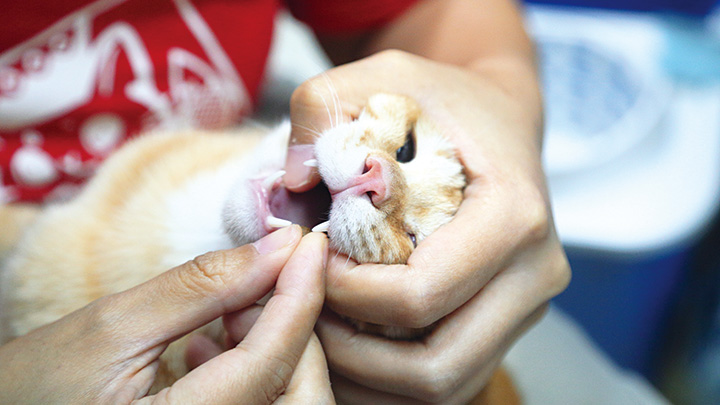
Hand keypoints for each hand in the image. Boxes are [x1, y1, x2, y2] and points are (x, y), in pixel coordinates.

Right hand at [0, 226, 334, 403]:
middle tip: (259, 281)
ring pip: (287, 397)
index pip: (271, 363)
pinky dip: (257, 367)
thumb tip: (279, 246)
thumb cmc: (35, 386)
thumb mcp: (112, 327)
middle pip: (297, 391)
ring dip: (276, 345)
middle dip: (291, 327)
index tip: (307, 244)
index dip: (299, 296)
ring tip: (228, 311)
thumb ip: (202, 287)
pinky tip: (215, 341)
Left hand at [284, 50, 570, 402]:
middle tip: (304, 314)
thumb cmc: (442, 101)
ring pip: (445, 387)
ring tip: (320, 334)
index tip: (310, 260)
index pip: (421, 295)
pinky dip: (390, 380)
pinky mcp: (508, 325)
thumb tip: (294, 184)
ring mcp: (526, 307)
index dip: (348, 294)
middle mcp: (535, 274)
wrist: (497, 119)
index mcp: (513, 217)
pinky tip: (349, 344)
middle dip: (354, 354)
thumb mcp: (382, 75)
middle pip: (439, 365)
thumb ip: (325, 106)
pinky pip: (449, 382)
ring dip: (370, 376)